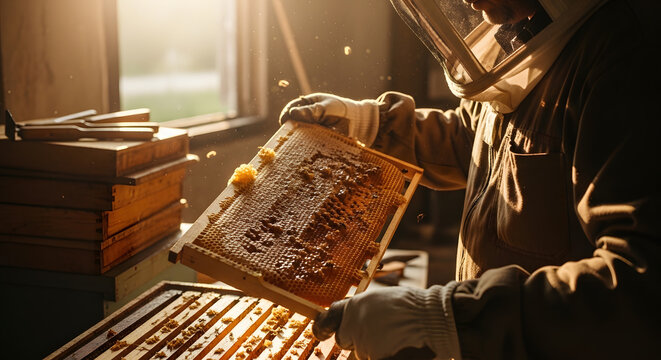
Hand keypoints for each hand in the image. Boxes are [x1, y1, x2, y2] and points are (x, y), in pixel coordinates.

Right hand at [278, 93, 379, 145]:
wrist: (360, 124)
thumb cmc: (344, 111)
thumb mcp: (327, 108)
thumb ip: (312, 111)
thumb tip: (292, 113)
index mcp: (309, 103)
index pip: (292, 108)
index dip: (286, 114)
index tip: (284, 121)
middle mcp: (309, 115)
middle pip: (293, 122)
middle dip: (290, 128)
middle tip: (288, 134)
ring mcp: (313, 127)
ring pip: (299, 133)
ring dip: (297, 138)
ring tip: (295, 142)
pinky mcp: (317, 138)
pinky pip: (308, 142)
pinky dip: (305, 145)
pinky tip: (304, 148)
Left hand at [313, 285, 461, 359]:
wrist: (434, 320)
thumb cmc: (413, 308)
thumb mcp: (383, 301)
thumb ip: (364, 312)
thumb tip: (350, 322)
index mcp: (355, 306)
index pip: (329, 317)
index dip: (325, 326)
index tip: (321, 332)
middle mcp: (354, 324)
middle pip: (346, 339)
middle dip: (357, 339)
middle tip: (381, 333)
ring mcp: (363, 344)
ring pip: (362, 352)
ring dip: (374, 349)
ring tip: (397, 338)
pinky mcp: (374, 356)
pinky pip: (372, 357)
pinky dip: (383, 354)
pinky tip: (397, 348)